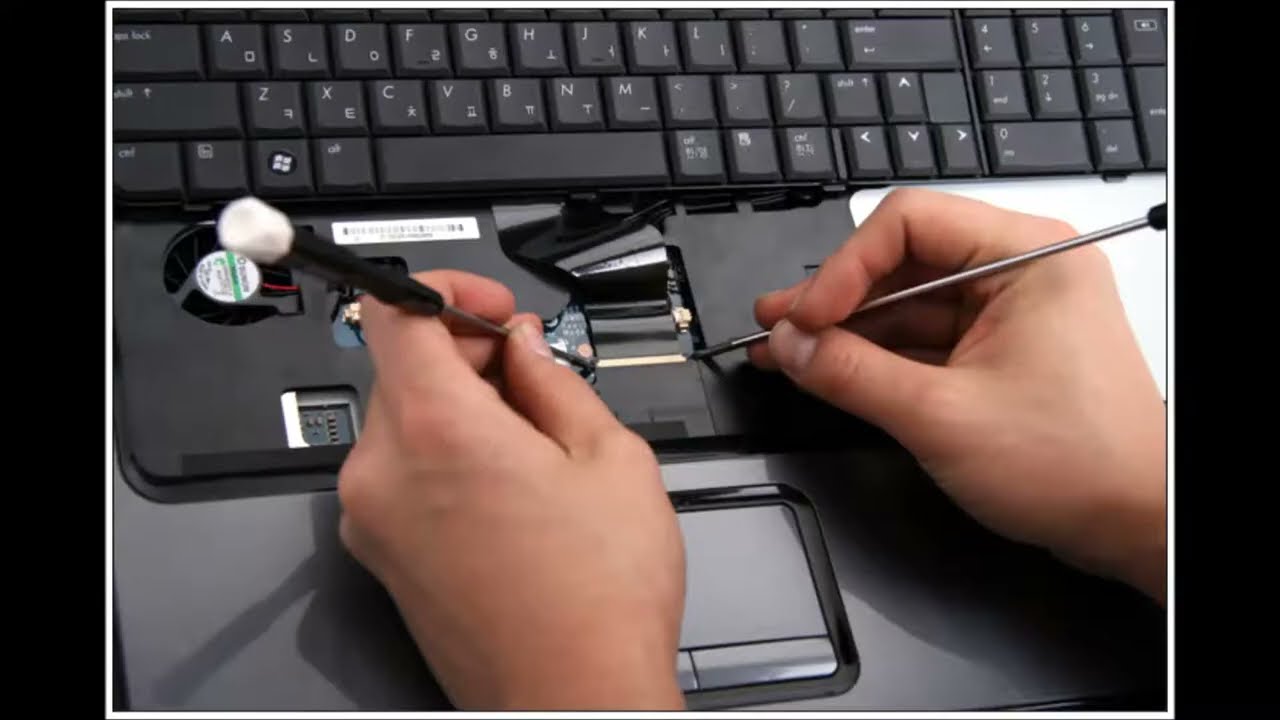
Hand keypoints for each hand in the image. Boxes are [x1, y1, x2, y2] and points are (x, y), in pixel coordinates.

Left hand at [337, 271, 685, 709]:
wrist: (573, 697)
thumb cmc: (598, 600)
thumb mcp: (610, 456)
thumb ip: (555, 379)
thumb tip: (525, 346)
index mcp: (437, 430)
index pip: (394, 310)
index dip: (446, 290)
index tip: (488, 307)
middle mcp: (384, 473)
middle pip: (402, 365)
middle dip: (467, 355)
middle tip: (533, 375)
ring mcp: (374, 519)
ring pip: (403, 420)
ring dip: (460, 408)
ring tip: (534, 446)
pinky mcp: (382, 555)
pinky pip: (402, 473)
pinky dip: (445, 457)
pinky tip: (510, 487)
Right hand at [750, 189, 1165, 602]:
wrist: (1135, 524)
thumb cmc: (1080, 465)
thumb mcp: (943, 417)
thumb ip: (853, 374)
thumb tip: (792, 345)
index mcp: (1028, 256)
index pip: (908, 223)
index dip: (844, 268)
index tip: (805, 316)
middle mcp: (1021, 270)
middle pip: (903, 260)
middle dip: (835, 297)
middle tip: (778, 324)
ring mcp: (1010, 312)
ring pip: (908, 302)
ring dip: (847, 328)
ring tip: (789, 350)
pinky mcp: (1000, 350)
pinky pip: (925, 337)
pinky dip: (876, 354)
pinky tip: (830, 368)